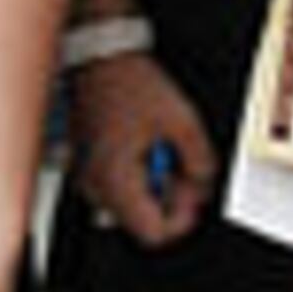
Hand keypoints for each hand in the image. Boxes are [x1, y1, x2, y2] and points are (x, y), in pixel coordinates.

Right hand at [63, 51, 212, 244]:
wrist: (101, 57)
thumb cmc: (131, 84)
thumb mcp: (182, 122)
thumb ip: (200, 161)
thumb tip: (204, 180)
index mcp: (116, 182)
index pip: (154, 233)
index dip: (182, 217)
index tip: (192, 192)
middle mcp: (96, 186)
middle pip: (142, 220)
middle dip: (169, 195)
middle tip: (181, 164)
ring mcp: (89, 175)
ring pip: (131, 202)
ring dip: (154, 182)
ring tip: (162, 146)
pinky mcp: (88, 163)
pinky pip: (118, 183)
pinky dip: (138, 170)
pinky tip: (146, 144)